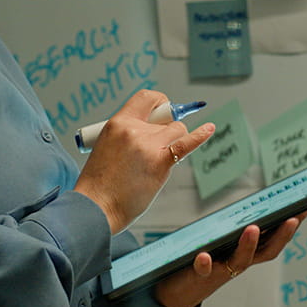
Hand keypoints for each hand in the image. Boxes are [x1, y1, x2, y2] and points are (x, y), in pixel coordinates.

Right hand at [73, 90, 214, 233]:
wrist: (97, 208)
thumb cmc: (100, 184)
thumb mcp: (106, 147)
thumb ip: (128, 135)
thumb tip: (153, 129)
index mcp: (117, 123)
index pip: (146, 98)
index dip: (159, 103)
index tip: (162, 112)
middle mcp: (134, 130)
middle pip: (166, 117)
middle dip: (166, 128)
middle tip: (156, 146)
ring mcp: (149, 146)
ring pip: (177, 130)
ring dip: (174, 141)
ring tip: (159, 159)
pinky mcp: (161, 163)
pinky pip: (186, 143)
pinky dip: (200, 135)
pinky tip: (209, 129)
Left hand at [152, 212, 306, 306]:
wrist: (178, 293)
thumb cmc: (204, 262)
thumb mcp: (224, 243)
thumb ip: (237, 228)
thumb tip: (252, 205)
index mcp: (248, 252)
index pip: (276, 238)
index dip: (293, 224)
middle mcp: (240, 263)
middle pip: (267, 251)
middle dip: (282, 235)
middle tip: (294, 218)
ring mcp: (221, 270)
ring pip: (240, 260)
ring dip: (248, 245)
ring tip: (253, 228)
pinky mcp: (199, 276)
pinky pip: (203, 270)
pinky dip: (205, 263)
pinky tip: (204, 255)